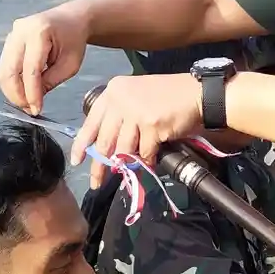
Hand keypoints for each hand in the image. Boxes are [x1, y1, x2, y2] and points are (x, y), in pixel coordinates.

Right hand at [0, 7, 90, 115]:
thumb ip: (51, 82)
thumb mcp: (70, 64)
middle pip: (9, 71)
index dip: (32, 93)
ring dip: (13, 91)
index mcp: (39, 32)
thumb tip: (33, 101)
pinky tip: (24, 90)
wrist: (71, 19)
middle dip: (17, 95)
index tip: (36, 110)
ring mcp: (12, 34)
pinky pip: (5, 67)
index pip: (31, 69)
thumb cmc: (73, 40)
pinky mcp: (9, 40)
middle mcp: (20, 30)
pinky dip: (12, 82)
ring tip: (28, 102)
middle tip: (29, 109)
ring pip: (3, 71)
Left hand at [72, 74, 203, 188]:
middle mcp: (120, 99)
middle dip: (100, 165)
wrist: (197, 93)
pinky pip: (144, 152)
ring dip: (128, 162)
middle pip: (103, 140)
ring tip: (134, 166)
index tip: (77, 160)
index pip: (91, 122)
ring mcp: (135, 111)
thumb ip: (120, 118)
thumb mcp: (136, 96)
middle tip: (96, 182)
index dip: (81, 144)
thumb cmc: (168, 96)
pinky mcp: (151, 124)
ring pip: (123, 149)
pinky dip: (148, 158)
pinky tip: (153, 158)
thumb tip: (107, 149)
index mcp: (113, 91)